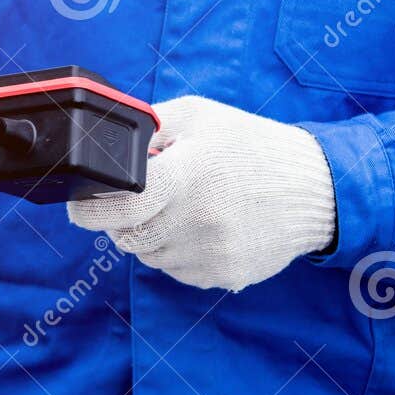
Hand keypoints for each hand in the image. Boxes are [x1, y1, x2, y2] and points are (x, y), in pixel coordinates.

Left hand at [68, 96, 335, 291]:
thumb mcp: (199, 117)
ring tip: (182, 208)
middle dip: (123, 219)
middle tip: (144, 199)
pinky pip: (177, 271)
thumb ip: (148, 128)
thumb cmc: (251, 146)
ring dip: (151, 236)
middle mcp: (196, 221)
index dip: (89, 209)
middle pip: (126, 237)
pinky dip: (178, 252)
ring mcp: (210, 254)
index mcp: (185, 177)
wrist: (314, 188)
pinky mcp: (223, 276)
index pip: (117, 207)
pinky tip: (202, 227)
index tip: (80, 205)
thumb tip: (107, 148)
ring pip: (149, 257)